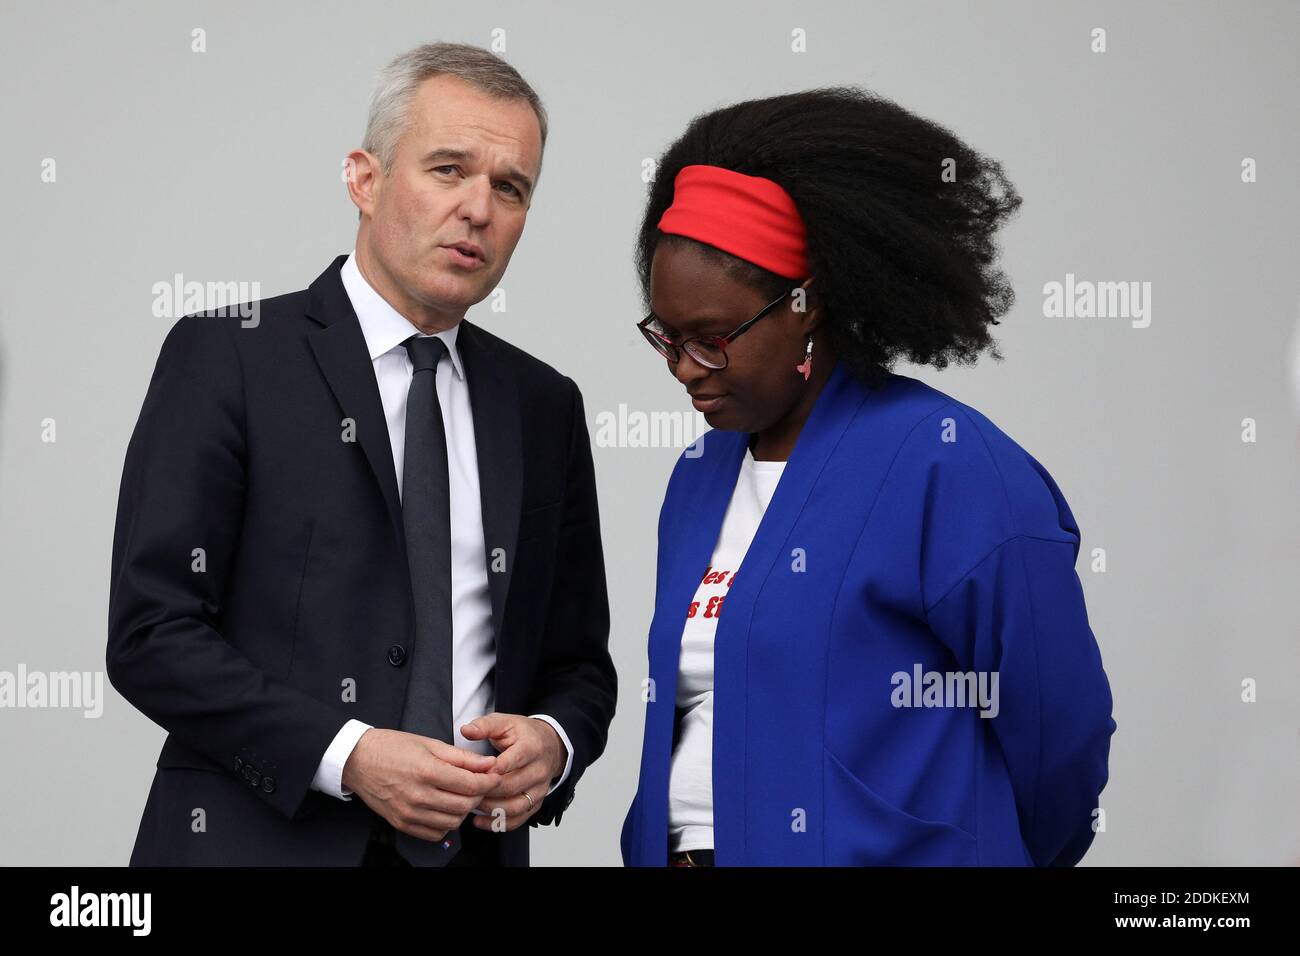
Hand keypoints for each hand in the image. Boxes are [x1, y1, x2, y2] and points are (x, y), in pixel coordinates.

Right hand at [341, 728, 499, 841]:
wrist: (357, 760)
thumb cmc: (392, 747)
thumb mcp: (430, 743)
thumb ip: (462, 757)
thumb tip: (488, 764)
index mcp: (426, 771)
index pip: (470, 785)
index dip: (489, 782)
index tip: (494, 776)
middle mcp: (417, 795)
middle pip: (464, 806)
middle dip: (478, 796)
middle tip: (479, 785)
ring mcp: (408, 812)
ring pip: (452, 823)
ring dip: (463, 811)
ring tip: (461, 796)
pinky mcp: (401, 823)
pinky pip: (434, 833)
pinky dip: (446, 824)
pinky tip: (444, 808)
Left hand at [460, 713, 564, 831]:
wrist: (550, 744)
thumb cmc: (524, 734)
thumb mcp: (505, 722)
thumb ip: (484, 725)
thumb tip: (466, 730)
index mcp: (531, 747)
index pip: (513, 760)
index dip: (492, 769)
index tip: (475, 773)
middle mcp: (539, 770)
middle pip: (512, 786)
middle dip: (487, 790)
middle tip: (466, 790)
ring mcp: (540, 789)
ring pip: (516, 806)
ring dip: (491, 809)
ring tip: (472, 805)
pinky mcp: (536, 803)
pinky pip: (519, 819)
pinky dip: (499, 823)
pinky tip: (481, 821)